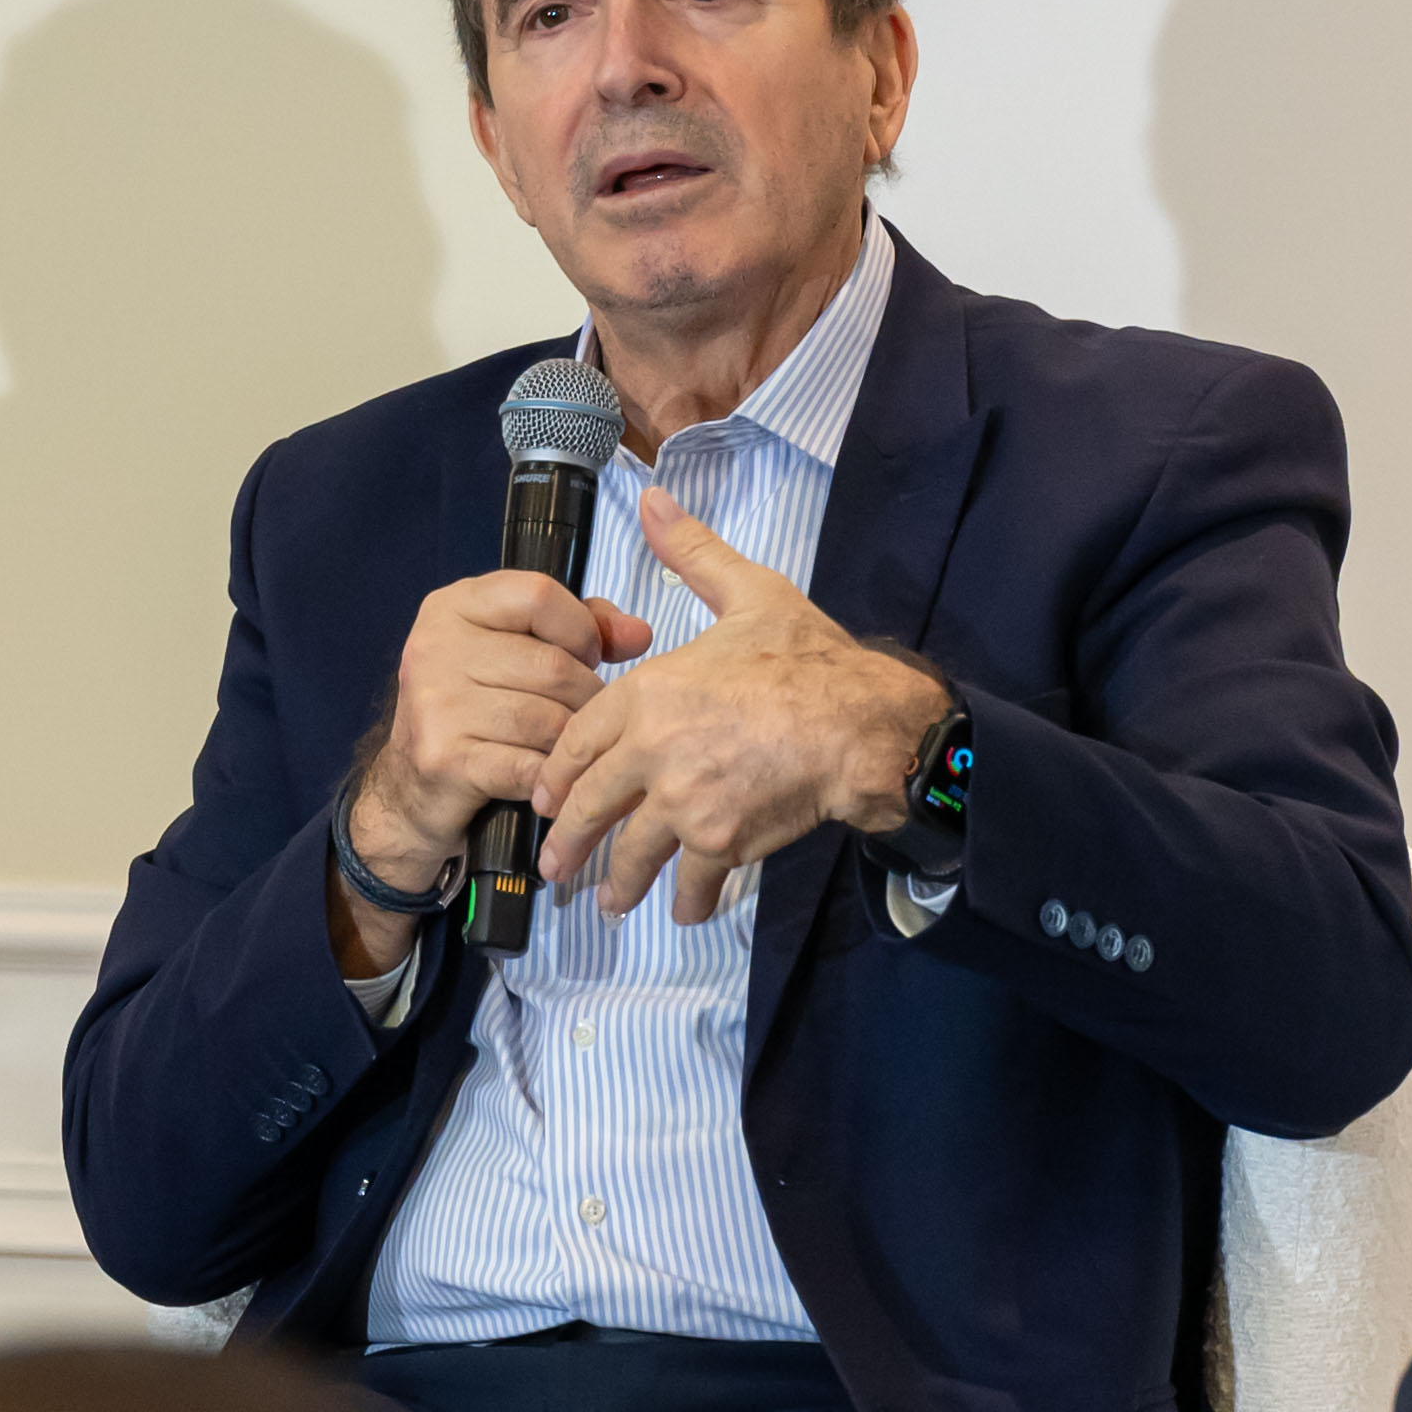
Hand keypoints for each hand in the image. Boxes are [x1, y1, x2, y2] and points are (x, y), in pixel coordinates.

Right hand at [337, 566, 656, 959]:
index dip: (581, 630)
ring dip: (570, 743)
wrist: (412, 791)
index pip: (539, 595)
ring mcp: (436, 703)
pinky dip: (549, 778)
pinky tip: (545, 780)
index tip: (585, 656)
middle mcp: (435, 647)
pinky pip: (531, 766)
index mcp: (453, 607)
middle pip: (554, 666)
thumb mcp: (516, 652)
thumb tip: (639, 634)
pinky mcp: (444, 759)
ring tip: (562, 749)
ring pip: (549, 720)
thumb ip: (580, 629)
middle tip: (578, 717)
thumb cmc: (477, 713)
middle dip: (584, 698)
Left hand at [527, 491, 936, 922]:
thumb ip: (693, 554)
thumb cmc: (808, 658)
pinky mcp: (721, 840)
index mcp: (650, 692)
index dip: (561, 773)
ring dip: (619, 883)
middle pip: (591, 805)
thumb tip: (655, 501)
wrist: (860, 723)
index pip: (580, 740)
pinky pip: (692, 879)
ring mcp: (684, 801)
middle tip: (557, 868)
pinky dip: (687, 900)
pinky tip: (684, 910)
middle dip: (570, 843)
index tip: (551, 796)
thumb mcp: (749, 593)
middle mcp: (653, 750)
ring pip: (632, 852)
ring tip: (613, 901)